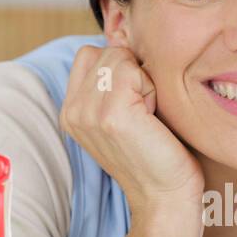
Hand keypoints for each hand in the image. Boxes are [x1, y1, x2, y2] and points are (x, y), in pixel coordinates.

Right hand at [60, 46, 204, 214]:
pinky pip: (133, 69)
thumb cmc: (157, 154)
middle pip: (106, 50)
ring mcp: (87, 112)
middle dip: (133, 72)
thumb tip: (124, 40)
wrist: (166, 196)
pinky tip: (153, 118)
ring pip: (119, 56)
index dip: (121, 68)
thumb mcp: (123, 115)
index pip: (90, 53)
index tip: (135, 105)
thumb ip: (111, 84)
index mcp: (71, 110)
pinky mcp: (110, 115)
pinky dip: (151, 88)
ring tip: (148, 116)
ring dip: (143, 80)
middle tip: (144, 114)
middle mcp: (72, 111)